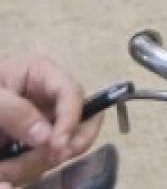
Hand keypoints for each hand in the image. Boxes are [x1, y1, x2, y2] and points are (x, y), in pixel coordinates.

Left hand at [0, 57, 101, 188]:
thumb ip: (16, 112)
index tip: (58, 145)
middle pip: (81, 120)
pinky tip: (6, 170)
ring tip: (4, 170)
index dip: (72, 119)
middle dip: (69, 143)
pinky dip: (27, 170)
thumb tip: (46, 137)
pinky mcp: (34, 141)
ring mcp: (44, 120)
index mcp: (42, 74)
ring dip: (38, 163)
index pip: (72, 93)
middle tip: (51, 159)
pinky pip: (43, 158)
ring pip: (63, 145)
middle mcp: (50, 97)